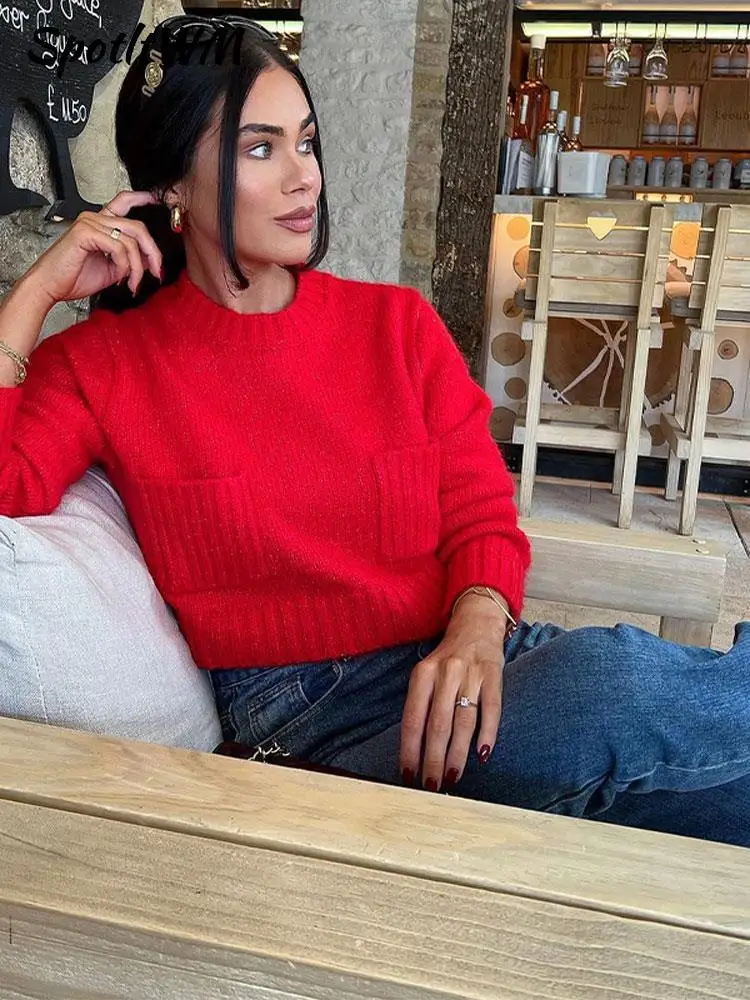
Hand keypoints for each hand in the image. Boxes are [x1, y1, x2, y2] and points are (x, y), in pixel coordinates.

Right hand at [21, 190, 162, 308]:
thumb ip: (129, 261)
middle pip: (137, 227)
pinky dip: (123, 266)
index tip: (153, 199)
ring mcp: (89, 223)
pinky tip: (117, 277)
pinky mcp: (85, 232)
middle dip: (153, 252)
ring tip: (130, 283)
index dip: (140, 198)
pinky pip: (118, 247)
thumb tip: (150, 259)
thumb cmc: (73, 278)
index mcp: (100, 224)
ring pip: (130, 240)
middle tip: (157, 272)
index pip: (122, 202)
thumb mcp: (112, 270)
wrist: (50, 287)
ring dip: (136, 267)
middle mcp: (95, 219)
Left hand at [399, 598, 506, 791]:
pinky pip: (492, 708)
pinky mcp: (495, 674)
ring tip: (453, 778)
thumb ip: (422, 705)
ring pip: (463, 721)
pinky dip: (488, 732)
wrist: (476, 623)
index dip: (410, 749)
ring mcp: (472, 674)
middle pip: (437, 724)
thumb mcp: (426, 674)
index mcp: (423, 674)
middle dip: (433, 760)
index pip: (413, 718)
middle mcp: (446, 673)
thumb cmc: (447, 658)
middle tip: (431, 786)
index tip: (408, 775)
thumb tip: (415, 751)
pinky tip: (483, 754)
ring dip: (457, 754)